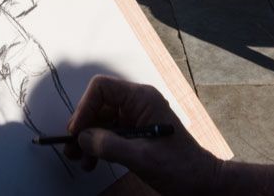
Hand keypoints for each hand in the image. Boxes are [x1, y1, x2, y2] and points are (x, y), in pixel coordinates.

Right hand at [65, 76, 223, 195]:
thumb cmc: (181, 168)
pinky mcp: (135, 134)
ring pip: (100, 121)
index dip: (85, 107)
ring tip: (80, 160)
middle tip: (71, 148)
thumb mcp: (143, 157)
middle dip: (83, 127)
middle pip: (98, 105)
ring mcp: (136, 118)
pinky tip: (92, 163)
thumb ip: (110, 145)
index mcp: (142, 99)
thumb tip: (82, 138)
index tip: (76, 131)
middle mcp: (137, 104)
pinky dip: (98, 147)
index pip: (102, 89)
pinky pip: (108, 134)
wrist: (202, 184)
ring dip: (88, 140)